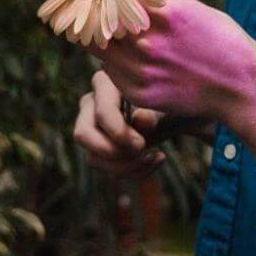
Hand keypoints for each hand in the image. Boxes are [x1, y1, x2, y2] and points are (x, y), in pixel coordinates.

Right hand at [73, 66, 211, 179]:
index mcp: (104, 83)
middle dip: (113, 152)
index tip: (142, 144)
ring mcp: (91, 127)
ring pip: (94, 158)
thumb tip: (140, 118)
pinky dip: (133, 171)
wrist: (172, 113)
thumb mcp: (163, 106)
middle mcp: (90, 104)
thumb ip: (152, 112)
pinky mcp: (97, 147)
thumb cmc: (165, 102)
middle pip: (83, 135)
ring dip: (127, 167)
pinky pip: (106, 168)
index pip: (102, 113)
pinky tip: (156, 159)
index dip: (119, 133)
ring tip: (155, 156)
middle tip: (142, 151)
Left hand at [85, 0, 255, 133]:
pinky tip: (125, 57)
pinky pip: (110, 72)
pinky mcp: (140, 92)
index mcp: (165, 12)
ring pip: (101, 47)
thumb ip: (155, 0)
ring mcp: (143, 68)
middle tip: (90, 7)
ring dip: (101, 38)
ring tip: (102, 32)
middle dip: (96, 13)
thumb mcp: (192, 9)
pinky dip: (113, 62)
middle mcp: (150, 40)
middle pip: (102, 19)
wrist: (242, 87)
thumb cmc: (221, 41)